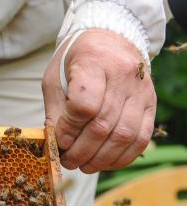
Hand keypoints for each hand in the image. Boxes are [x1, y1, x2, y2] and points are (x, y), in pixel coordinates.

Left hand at [42, 29, 155, 172]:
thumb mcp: (55, 79)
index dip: (69, 129)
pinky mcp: (151, 103)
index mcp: (94, 62)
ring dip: (101, 158)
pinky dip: (123, 156)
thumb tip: (55, 143)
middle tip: (68, 162)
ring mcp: (141, 90)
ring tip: (84, 165)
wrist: (111, 39)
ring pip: (124, 135)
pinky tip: (105, 162)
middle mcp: (123, 75)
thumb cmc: (76, 61)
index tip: (59, 141)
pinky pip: (141, 137)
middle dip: (82, 150)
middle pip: (104, 124)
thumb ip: (55, 110)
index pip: (84, 104)